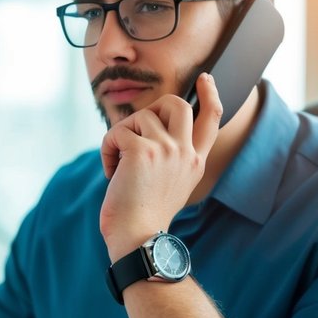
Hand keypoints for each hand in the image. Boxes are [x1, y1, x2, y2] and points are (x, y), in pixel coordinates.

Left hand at [98, 73, 221, 258]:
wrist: (138, 239)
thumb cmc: (144, 217)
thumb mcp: (170, 184)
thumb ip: (170, 157)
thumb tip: (149, 128)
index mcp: (195, 161)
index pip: (211, 119)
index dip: (209, 95)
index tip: (204, 78)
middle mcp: (185, 152)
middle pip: (176, 103)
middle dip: (150, 109)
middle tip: (133, 131)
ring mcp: (167, 149)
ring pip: (139, 117)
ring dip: (120, 137)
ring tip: (117, 165)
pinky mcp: (142, 151)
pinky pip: (117, 132)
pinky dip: (106, 150)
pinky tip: (110, 172)